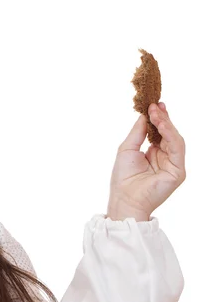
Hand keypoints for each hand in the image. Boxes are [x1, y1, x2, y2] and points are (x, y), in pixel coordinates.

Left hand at [106, 102, 185, 220]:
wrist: (124, 197)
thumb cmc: (123, 177)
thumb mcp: (128, 148)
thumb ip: (138, 131)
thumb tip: (145, 115)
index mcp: (154, 153)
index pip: (160, 132)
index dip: (158, 118)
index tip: (154, 104)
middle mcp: (165, 158)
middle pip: (169, 133)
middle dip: (162, 118)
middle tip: (155, 105)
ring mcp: (173, 164)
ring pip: (175, 138)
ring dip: (166, 124)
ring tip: (156, 113)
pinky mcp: (178, 171)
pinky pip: (177, 148)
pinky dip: (170, 135)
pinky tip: (162, 125)